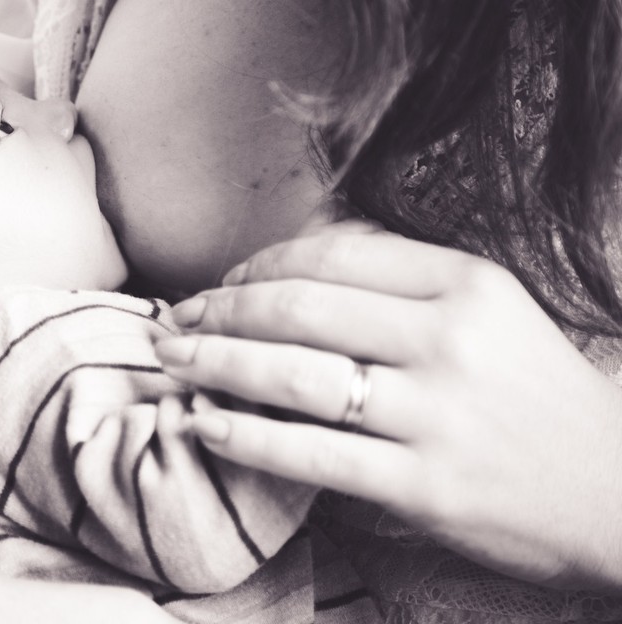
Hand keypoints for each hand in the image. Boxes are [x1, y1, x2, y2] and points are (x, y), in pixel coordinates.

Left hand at [154, 225, 621, 589]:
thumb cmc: (535, 396)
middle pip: (299, 310)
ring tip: (172, 362)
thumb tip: (295, 260)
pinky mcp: (424, 486)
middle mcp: (449, 341)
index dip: (258, 266)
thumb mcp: (491, 311)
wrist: (615, 492)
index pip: (332, 257)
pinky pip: (310, 453)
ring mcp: (436, 415)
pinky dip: (245, 437)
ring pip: (294, 376)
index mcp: (465, 284)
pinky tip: (204, 425)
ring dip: (215, 365)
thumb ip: (403, 279)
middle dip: (220, 311)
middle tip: (176, 319)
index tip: (223, 281)